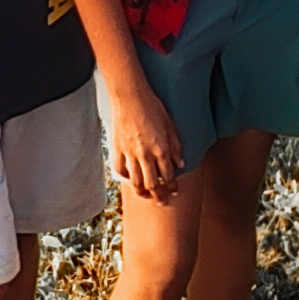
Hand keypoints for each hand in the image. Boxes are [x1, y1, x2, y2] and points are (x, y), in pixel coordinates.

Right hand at [105, 75, 185, 202]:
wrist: (129, 96)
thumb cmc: (152, 106)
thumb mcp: (171, 125)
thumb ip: (176, 147)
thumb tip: (181, 164)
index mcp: (161, 149)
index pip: (168, 175)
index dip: (172, 186)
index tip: (174, 191)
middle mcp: (145, 155)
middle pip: (152, 184)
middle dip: (159, 196)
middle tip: (162, 202)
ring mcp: (130, 153)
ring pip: (135, 181)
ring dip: (142, 192)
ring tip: (146, 196)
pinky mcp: (117, 149)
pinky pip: (120, 169)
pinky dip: (125, 177)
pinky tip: (130, 180)